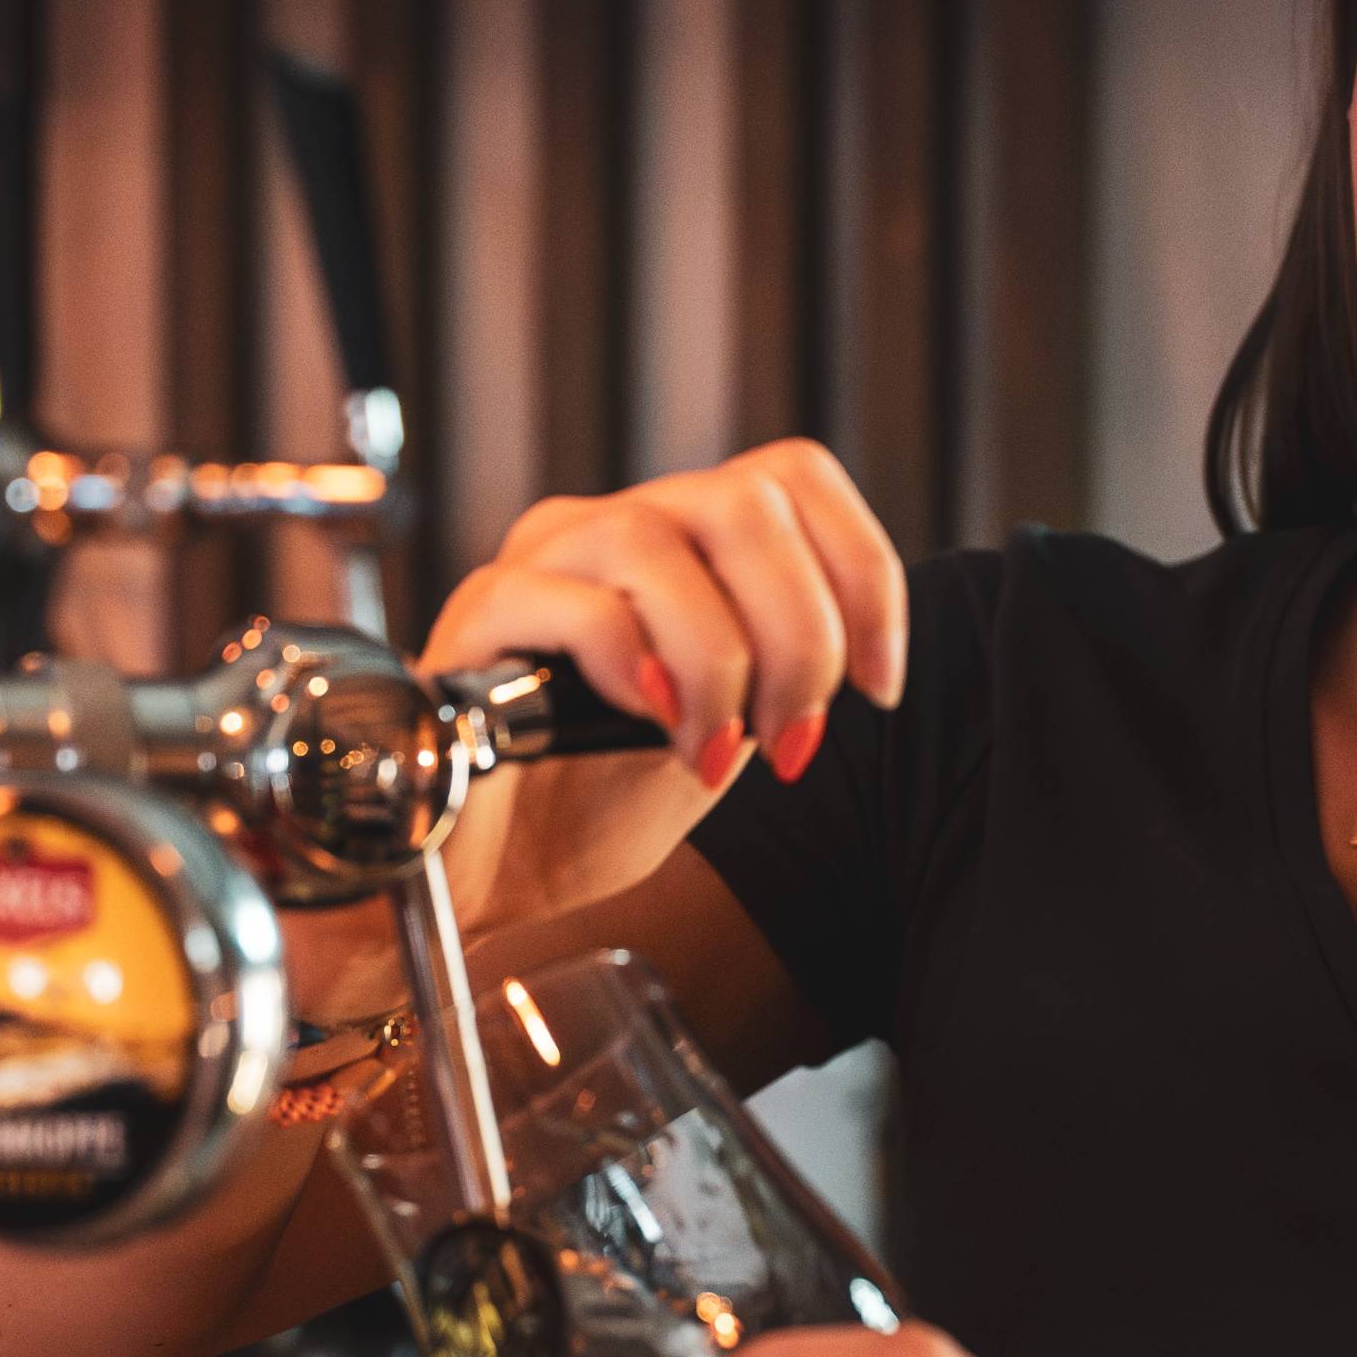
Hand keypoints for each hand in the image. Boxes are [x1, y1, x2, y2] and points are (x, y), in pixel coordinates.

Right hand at [423, 438, 905, 932]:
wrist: (492, 879)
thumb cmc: (595, 805)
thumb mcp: (730, 727)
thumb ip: (785, 666)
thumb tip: (865, 649)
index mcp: (680, 538)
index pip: (794, 477)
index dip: (861, 574)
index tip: (879, 686)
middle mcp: (610, 528)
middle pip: (743, 502)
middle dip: (799, 636)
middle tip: (788, 738)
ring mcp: (539, 562)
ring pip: (655, 542)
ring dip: (716, 661)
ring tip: (711, 748)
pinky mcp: (478, 616)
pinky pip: (567, 602)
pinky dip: (632, 664)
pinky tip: (650, 724)